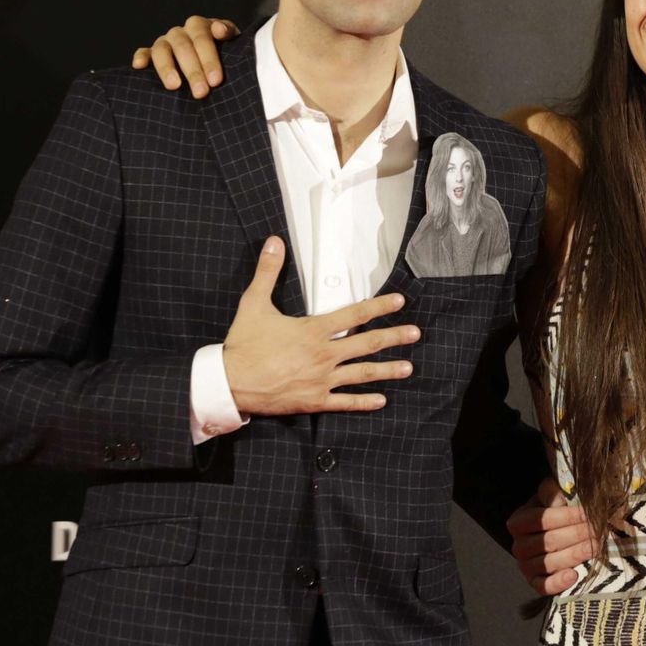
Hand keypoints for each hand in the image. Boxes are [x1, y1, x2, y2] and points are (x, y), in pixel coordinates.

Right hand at [131, 15, 239, 96]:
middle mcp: (181, 32)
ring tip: (174, 87)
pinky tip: (139, 66)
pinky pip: (143, 52)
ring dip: (167, 68)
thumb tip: (220, 30)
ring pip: (161, 50)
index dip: (209, 59)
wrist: (216, 56)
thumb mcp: (232, 42)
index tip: (216, 81)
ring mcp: (165, 42)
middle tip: (202, 92)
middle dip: (193, 71)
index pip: (203, 38)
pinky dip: (141, 57)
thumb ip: (229, 33)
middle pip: (183, 47)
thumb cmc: (226, 52)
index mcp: (200, 26)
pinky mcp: (151, 52)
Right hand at [222, 237, 420, 416]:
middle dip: (394, 337)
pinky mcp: (314, 400)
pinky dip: (364, 402)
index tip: (399, 301)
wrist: (230, 382)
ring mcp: (321, 379)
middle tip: (415, 333)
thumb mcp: (254, 303)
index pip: (354, 314)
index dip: (379, 306)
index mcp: (313, 330)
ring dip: (387, 370)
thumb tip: (274, 242)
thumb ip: (267, 271)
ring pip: (362, 373)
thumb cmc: (243, 345)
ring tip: (408, 367)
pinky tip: (381, 400)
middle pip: (367, 343)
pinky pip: (344, 402)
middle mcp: (323, 354)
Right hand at [507, 476, 596, 594]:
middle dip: (577, 534)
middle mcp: (518, 546)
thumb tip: (562, 495)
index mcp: (518, 522)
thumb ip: (554, 492)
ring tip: (596, 547)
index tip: (588, 512)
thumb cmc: (557, 512)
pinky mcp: (535, 583)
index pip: (541, 519)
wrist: (556, 535)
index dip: (566, 516)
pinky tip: (574, 575)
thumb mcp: (553, 497)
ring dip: (575, 554)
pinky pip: (544, 586)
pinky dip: (558, 582)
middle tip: (599, 529)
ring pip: (549, 563)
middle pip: (549, 541)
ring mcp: (525, 566)